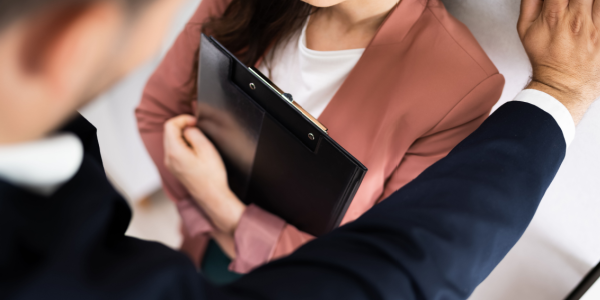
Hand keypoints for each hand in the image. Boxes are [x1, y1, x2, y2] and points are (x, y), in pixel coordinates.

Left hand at [163, 115, 245, 234]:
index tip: (195, 122)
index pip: (169, 125)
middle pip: (168, 133)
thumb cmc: (212, 176)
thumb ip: (194, 134)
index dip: (182, 119)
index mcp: (174, 152)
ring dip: (182, 136)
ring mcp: (170, 165)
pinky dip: (182, 145)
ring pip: (171, 142)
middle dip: (182, 126)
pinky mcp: (175, 169)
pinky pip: (174, 151)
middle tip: (197, 128)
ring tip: (198, 140)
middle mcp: (168, 158)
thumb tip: (187, 129)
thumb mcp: (206, 148)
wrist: (212, 196)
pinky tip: (195, 150)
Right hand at [518, 0, 599, 122]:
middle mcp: (577, 18)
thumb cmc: (544, 57)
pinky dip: (598, 7)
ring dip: (587, 1)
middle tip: (570, 2)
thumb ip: (529, 2)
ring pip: (596, 0)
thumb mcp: (525, 29)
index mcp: (554, 16)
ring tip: (580, 5)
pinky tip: (590, 8)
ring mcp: (595, 25)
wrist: (563, 84)